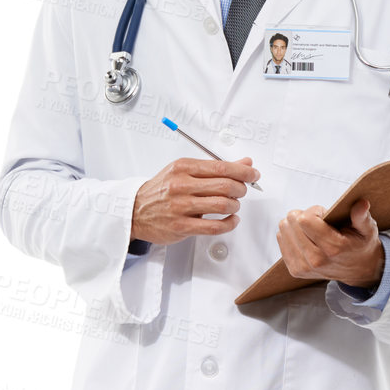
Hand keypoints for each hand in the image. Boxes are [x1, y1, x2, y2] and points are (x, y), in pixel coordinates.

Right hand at [130, 156, 259, 243]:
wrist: (135, 211)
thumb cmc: (162, 190)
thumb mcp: (184, 171)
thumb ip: (215, 167)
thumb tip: (244, 162)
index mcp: (183, 167)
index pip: (222, 167)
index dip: (243, 171)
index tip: (253, 174)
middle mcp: (181, 185)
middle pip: (225, 186)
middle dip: (241, 189)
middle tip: (242, 191)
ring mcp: (181, 207)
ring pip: (222, 205)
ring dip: (235, 206)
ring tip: (234, 205)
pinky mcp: (182, 226)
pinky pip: (214, 226)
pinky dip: (229, 224)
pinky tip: (231, 220)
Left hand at [276, 196, 384, 286]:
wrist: (357, 270)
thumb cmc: (359, 245)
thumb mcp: (367, 230)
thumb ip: (362, 217)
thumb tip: (361, 204)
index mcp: (333, 248)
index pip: (305, 219)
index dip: (314, 211)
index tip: (325, 215)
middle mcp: (316, 260)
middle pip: (291, 223)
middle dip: (304, 216)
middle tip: (319, 223)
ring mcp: (304, 267)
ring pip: (284, 230)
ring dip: (296, 226)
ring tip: (313, 231)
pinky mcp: (295, 270)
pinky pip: (281, 240)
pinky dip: (291, 235)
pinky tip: (305, 238)